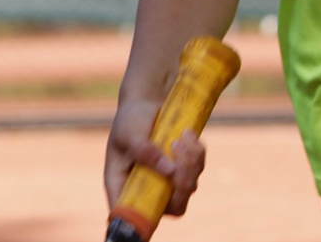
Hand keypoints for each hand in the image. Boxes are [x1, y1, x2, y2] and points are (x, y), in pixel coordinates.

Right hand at [103, 98, 205, 216]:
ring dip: (190, 162)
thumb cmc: (130, 118)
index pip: (131, 214)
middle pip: (172, 207)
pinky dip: (196, 152)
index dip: (143, 219)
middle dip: (182, 184)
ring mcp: (167, 180)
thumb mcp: (130, 132)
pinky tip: (187, 134)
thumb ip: (144, 151)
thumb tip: (168, 171)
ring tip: (180, 137)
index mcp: (122, 184)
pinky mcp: (182, 168)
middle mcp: (146, 188)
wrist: (146, 101)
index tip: (158, 199)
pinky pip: (198, 169)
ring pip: (188, 187)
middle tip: (179, 157)